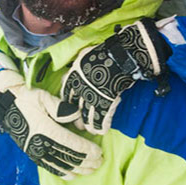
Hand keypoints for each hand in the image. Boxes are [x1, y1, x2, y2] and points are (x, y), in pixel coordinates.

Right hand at [0, 68, 102, 179]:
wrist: (5, 106)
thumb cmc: (27, 99)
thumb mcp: (45, 98)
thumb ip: (63, 109)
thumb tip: (78, 120)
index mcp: (44, 130)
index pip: (71, 144)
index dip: (87, 150)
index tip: (99, 152)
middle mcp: (39, 144)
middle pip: (68, 157)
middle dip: (86, 161)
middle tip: (100, 161)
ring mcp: (34, 151)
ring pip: (60, 165)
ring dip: (78, 169)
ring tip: (91, 169)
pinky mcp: (31, 154)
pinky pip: (49, 167)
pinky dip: (62, 173)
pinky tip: (72, 175)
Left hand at [61, 18, 171, 134]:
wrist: (119, 57)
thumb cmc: (104, 53)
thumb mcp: (85, 55)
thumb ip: (78, 64)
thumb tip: (74, 67)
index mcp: (73, 77)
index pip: (66, 94)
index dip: (68, 103)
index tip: (71, 108)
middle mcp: (80, 89)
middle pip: (74, 108)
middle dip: (76, 117)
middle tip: (78, 124)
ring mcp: (92, 97)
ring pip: (87, 115)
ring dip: (88, 124)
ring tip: (89, 130)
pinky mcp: (106, 103)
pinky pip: (102, 118)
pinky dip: (101, 125)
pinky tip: (101, 131)